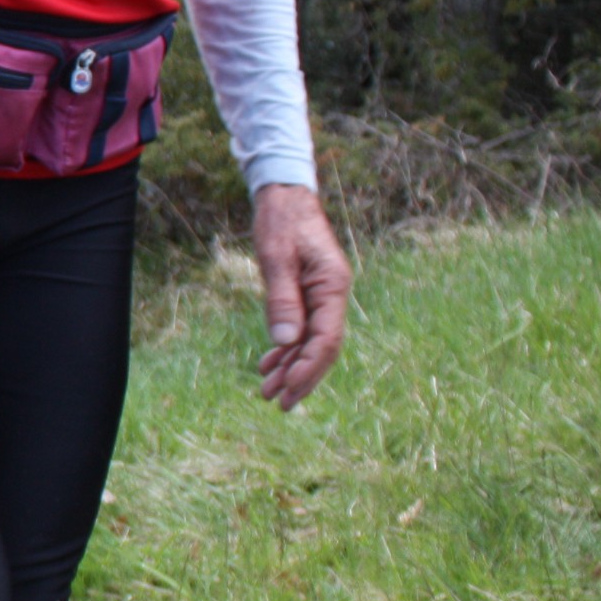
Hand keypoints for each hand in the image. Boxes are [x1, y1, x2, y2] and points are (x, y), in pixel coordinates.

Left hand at [251, 183, 349, 408]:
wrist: (284, 196)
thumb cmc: (281, 222)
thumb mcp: (276, 258)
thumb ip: (282, 299)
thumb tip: (286, 341)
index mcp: (332, 286)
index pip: (326, 338)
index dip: (309, 368)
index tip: (289, 390)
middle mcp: (332, 294)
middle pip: (323, 347)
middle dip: (301, 377)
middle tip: (278, 403)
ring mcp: (322, 296)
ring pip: (311, 342)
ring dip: (291, 367)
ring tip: (267, 392)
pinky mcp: (308, 294)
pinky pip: (302, 329)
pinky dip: (286, 348)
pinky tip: (269, 365)